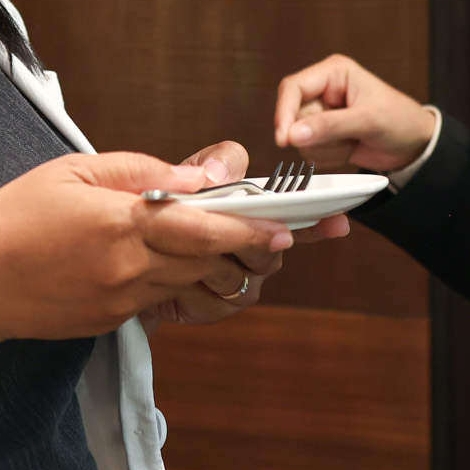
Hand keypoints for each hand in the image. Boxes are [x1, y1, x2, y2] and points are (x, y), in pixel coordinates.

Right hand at [0, 150, 291, 345]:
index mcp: (119, 225)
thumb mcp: (76, 170)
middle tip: (282, 235)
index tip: (284, 227)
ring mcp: (122, 300)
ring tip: (241, 248)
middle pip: (209, 261)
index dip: (248, 228)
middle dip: (250, 249)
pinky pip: (164, 300)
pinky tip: (183, 262)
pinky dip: (183, 281)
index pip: (201, 227)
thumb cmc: (17, 218)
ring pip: (193, 284)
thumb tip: (203, 174)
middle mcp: (127, 269)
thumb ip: (145, 171)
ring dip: (220, 267)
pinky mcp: (114, 320)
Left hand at [143, 140, 352, 326]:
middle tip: (223, 225)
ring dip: (210, 259)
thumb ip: (215, 162)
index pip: (301, 215)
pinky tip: (173, 278)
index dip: (322, 219)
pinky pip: (212, 298)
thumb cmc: (165, 208)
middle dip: (244, 235)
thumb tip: (220, 175)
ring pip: (240, 272)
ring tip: (181, 248)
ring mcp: (242, 281)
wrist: (129, 253)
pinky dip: (189, 285)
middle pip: (269, 247)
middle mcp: (260, 250)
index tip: (340, 220)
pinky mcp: (217, 308)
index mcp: (260, 215)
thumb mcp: (189, 174)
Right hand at [273, 55, 435, 171]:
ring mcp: (323, 114)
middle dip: (318, 136)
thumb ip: (329, 126)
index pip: (293, 88)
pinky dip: (329, 156)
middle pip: (293, 117)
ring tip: (352, 141)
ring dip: (326, 147)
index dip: (284, 112)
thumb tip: (293, 133)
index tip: (284, 138)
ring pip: (300, 137)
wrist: (414, 145)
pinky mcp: (324, 134)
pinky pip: (310, 150)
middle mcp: (324, 90)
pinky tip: (350, 148)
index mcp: (333, 73)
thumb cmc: (400, 120)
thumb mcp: (367, 120)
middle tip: (345, 138)